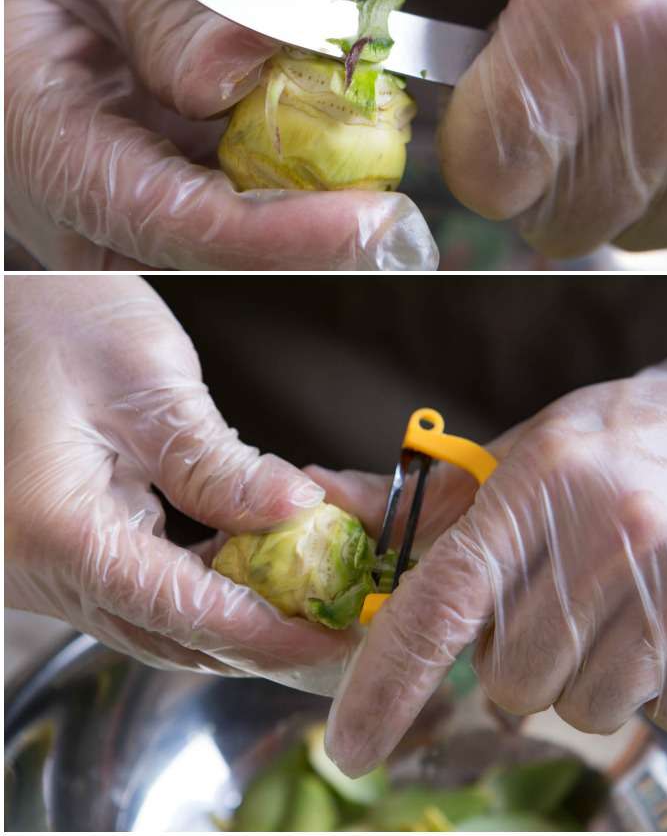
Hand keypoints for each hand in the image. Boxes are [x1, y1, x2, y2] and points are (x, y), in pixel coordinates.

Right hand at [3, 276, 351, 691]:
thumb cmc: (44, 320)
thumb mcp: (143, 378)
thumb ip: (216, 460)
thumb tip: (295, 511)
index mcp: (56, 531)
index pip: (180, 611)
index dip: (265, 635)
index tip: (330, 642)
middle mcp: (33, 567)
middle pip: (166, 633)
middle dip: (258, 639)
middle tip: (338, 632)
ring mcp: (33, 567)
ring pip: (149, 620)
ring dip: (230, 618)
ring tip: (311, 602)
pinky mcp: (46, 552)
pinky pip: (130, 591)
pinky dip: (195, 588)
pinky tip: (251, 568)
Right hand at [4, 0, 436, 269]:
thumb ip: (173, 9)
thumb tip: (238, 80)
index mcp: (24, 120)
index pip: (155, 213)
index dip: (272, 233)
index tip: (370, 221)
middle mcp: (45, 170)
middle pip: (180, 250)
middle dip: (296, 242)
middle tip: (395, 218)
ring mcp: (86, 171)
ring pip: (199, 237)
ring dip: (294, 215)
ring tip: (380, 178)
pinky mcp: (127, 156)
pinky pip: (206, 195)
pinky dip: (278, 180)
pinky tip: (341, 148)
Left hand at [258, 0, 666, 258]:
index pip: (496, 159)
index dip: (471, 146)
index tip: (484, 102)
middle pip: (556, 215)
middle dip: (530, 174)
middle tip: (546, 101)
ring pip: (620, 231)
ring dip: (593, 189)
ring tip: (606, 101)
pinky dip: (653, 194)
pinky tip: (655, 121)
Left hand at [310, 316, 666, 775]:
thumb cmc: (623, 439)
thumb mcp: (529, 451)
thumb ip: (435, 505)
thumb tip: (323, 503)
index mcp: (544, 482)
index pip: (444, 602)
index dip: (389, 683)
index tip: (352, 744)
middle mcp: (614, 531)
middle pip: (517, 678)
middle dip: (524, 659)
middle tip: (562, 599)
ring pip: (588, 708)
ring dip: (593, 677)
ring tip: (626, 602)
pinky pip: (666, 717)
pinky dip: (662, 687)